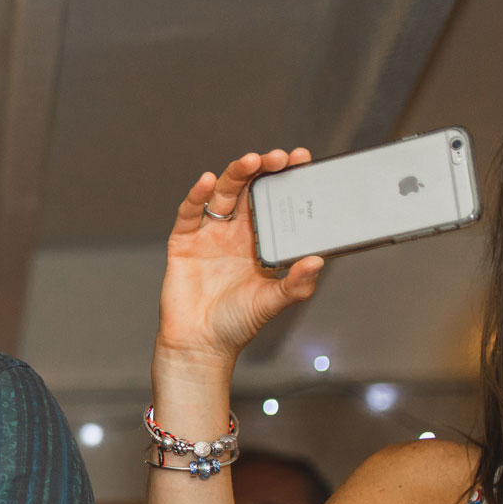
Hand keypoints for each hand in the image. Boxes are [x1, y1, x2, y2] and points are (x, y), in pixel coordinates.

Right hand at [158, 148, 322, 368]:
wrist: (199, 345)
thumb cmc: (236, 324)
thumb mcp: (273, 302)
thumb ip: (296, 284)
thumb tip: (318, 261)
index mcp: (260, 241)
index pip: (275, 200)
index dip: (286, 178)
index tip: (301, 160)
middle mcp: (235, 233)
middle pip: (249, 190)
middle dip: (263, 169)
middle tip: (280, 158)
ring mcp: (209, 236)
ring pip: (222, 194)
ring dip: (235, 175)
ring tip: (250, 161)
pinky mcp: (184, 243)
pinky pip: (190, 213)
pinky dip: (196, 195)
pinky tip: (207, 181)